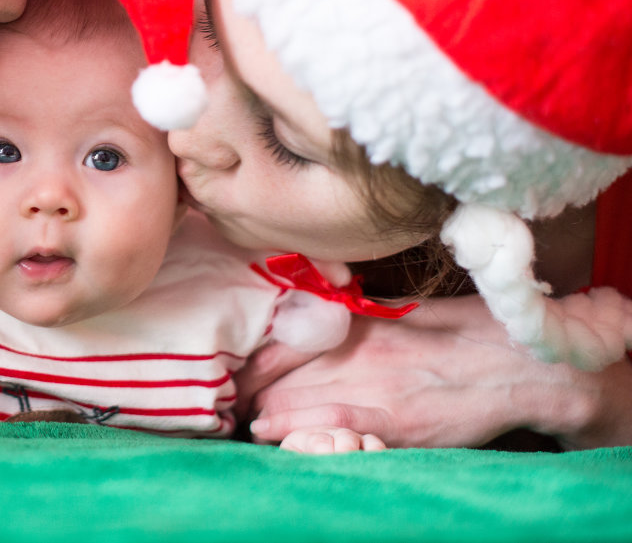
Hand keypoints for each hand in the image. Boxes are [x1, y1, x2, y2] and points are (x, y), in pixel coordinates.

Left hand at [238, 295, 631, 448]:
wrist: (516, 363)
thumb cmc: (458, 330)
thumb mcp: (396, 312)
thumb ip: (351, 320)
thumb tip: (308, 321)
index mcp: (354, 326)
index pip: (276, 347)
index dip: (249, 366)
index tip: (234, 374)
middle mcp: (356, 359)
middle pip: (276, 383)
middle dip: (252, 396)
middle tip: (238, 404)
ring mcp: (374, 396)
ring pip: (293, 410)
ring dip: (268, 419)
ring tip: (255, 424)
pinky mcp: (395, 430)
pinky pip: (331, 435)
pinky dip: (298, 437)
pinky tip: (278, 438)